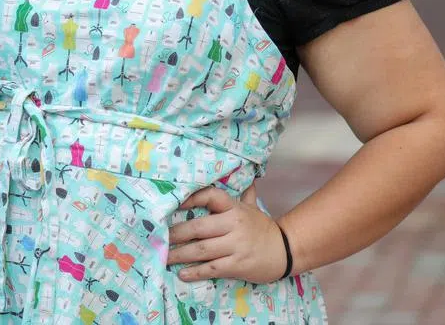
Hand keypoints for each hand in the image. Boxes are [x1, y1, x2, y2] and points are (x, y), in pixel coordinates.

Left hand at [167, 183, 287, 283]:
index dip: (192, 198)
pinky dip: (195, 271)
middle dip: (176, 233)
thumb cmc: (261, 228)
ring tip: (164, 256)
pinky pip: (212, 268)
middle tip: (159, 237)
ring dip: (180, 254)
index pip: (211, 196)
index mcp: (234, 208)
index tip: (175, 202)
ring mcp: (236, 246)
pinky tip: (182, 273)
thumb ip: (242, 192)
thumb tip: (238, 171)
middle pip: (199, 227)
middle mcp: (234, 225)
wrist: (286, 250)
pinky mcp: (238, 265)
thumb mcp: (251, 207)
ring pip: (202, 250)